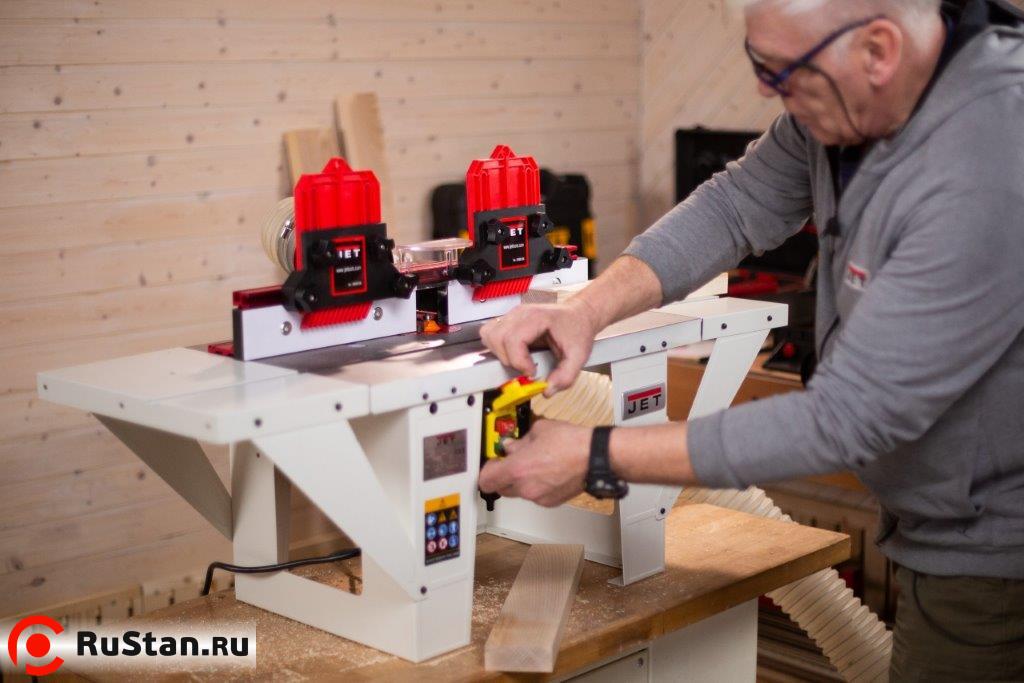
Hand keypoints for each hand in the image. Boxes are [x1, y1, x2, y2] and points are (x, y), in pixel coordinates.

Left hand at [478, 420, 589, 507]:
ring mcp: (538, 497)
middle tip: (512, 462)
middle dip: (503, 475)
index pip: (485, 480)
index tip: (492, 463)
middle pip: (500, 488)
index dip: (486, 471)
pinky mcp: (550, 502)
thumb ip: (519, 441)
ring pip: (518, 492)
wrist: (595, 457)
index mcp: (517, 469)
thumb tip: (510, 446)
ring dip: (520, 481)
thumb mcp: (538, 431)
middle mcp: (525, 487)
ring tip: (534, 464)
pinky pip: (534, 495)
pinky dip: (536, 486)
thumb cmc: (571, 443)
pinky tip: (546, 472)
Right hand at [480, 298, 599, 396]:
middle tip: (525, 368)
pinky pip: (490, 333)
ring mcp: (512, 316)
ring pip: (489, 335)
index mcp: (537, 318)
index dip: (519, 361)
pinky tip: (512, 354)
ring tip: (518, 361)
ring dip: (500, 354)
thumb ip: (566, 376)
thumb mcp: (579, 355)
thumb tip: (547, 390)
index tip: (531, 372)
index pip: (513, 339)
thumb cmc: (578, 329)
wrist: (579, 315)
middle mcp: (520, 314)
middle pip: (496, 338)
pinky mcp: (508, 321)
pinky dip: (496, 348)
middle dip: (508, 360)